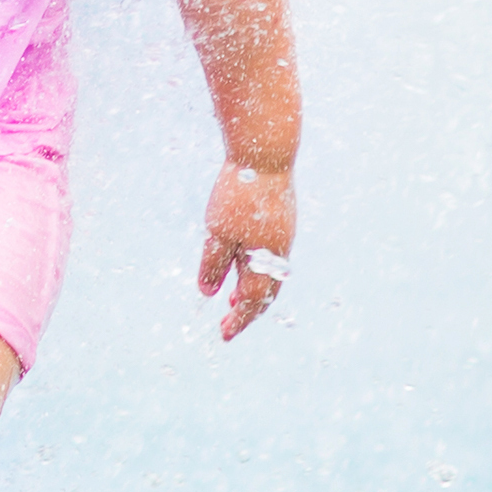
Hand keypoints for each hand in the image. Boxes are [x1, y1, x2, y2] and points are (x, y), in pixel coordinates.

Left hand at [197, 161, 292, 339]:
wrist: (266, 156)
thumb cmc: (238, 194)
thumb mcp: (217, 232)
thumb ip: (213, 264)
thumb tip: (207, 292)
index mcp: (264, 259)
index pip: (252, 303)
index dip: (238, 321)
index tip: (224, 335)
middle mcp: (279, 253)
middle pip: (266, 294)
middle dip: (247, 311)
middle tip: (228, 322)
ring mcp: (284, 237)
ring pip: (270, 276)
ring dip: (253, 291)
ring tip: (233, 298)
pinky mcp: (283, 222)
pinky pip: (273, 258)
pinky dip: (259, 271)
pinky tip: (244, 263)